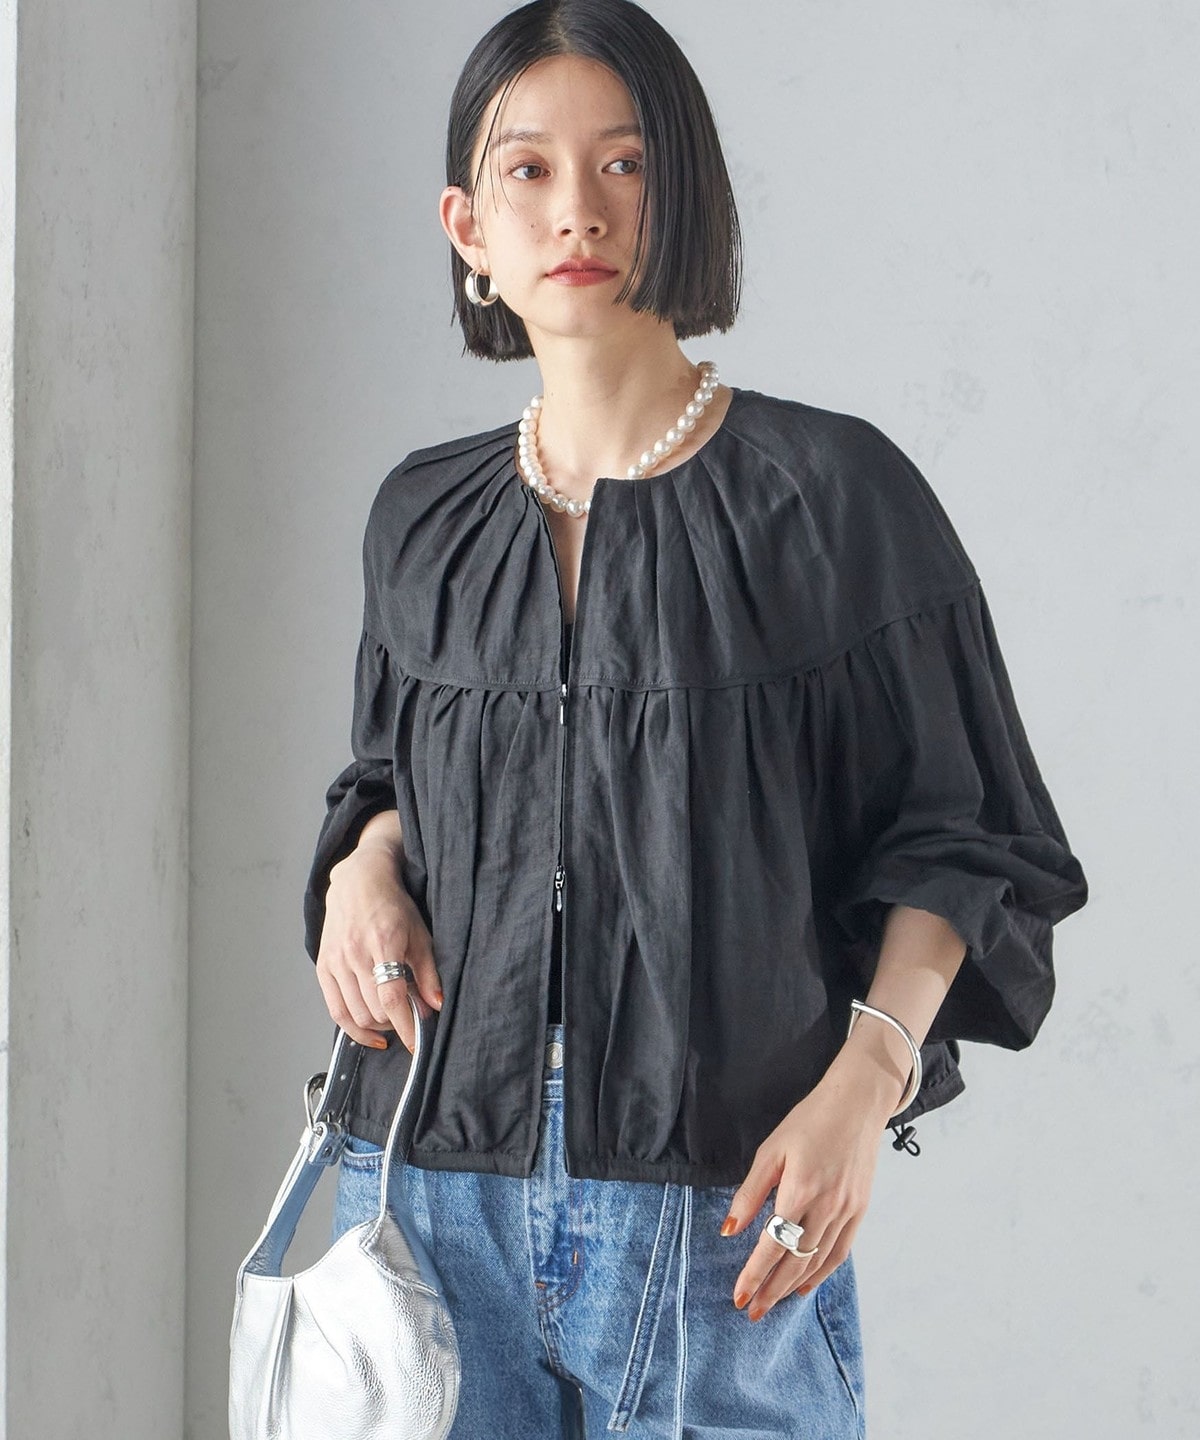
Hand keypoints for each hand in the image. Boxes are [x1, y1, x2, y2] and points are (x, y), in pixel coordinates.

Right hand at [315, 833, 442, 1053]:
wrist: (358, 883)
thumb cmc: (393, 906)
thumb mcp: (420, 934)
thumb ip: (428, 972)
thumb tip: (435, 1006)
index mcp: (383, 943)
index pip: (392, 998)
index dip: (406, 1027)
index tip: (417, 1045)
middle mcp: (355, 954)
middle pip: (374, 1010)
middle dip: (396, 1024)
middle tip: (410, 1021)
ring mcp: (336, 961)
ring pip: (354, 1014)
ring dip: (376, 1027)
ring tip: (392, 1021)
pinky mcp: (323, 967)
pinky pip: (335, 1010)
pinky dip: (352, 1028)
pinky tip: (369, 1032)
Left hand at [720, 1050, 899, 1320]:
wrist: (857, 1104)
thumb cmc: (808, 1122)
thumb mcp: (771, 1150)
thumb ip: (750, 1192)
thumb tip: (729, 1229)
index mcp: (800, 1189)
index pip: (773, 1244)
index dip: (755, 1274)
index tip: (739, 1296)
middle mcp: (827, 1206)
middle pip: (795, 1261)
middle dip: (772, 1290)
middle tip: (752, 1311)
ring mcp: (847, 1211)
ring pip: (818, 1262)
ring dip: (793, 1287)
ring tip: (773, 1304)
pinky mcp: (860, 1210)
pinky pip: (840, 1252)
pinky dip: (821, 1273)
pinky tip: (805, 1284)